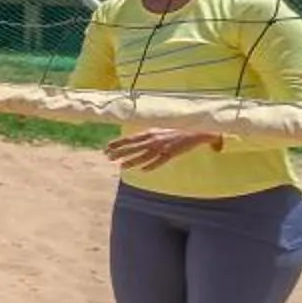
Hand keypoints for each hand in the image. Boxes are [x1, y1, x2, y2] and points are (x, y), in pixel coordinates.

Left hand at [105, 128, 222, 170]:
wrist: (194, 132)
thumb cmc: (174, 132)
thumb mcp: (158, 132)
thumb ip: (147, 137)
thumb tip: (135, 141)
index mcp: (150, 133)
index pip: (130, 138)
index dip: (118, 143)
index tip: (106, 147)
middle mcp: (154, 139)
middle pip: (133, 147)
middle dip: (120, 152)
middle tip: (107, 157)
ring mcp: (162, 147)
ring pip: (144, 155)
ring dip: (132, 161)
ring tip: (121, 166)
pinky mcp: (171, 154)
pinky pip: (159, 161)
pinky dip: (151, 166)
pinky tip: (142, 171)